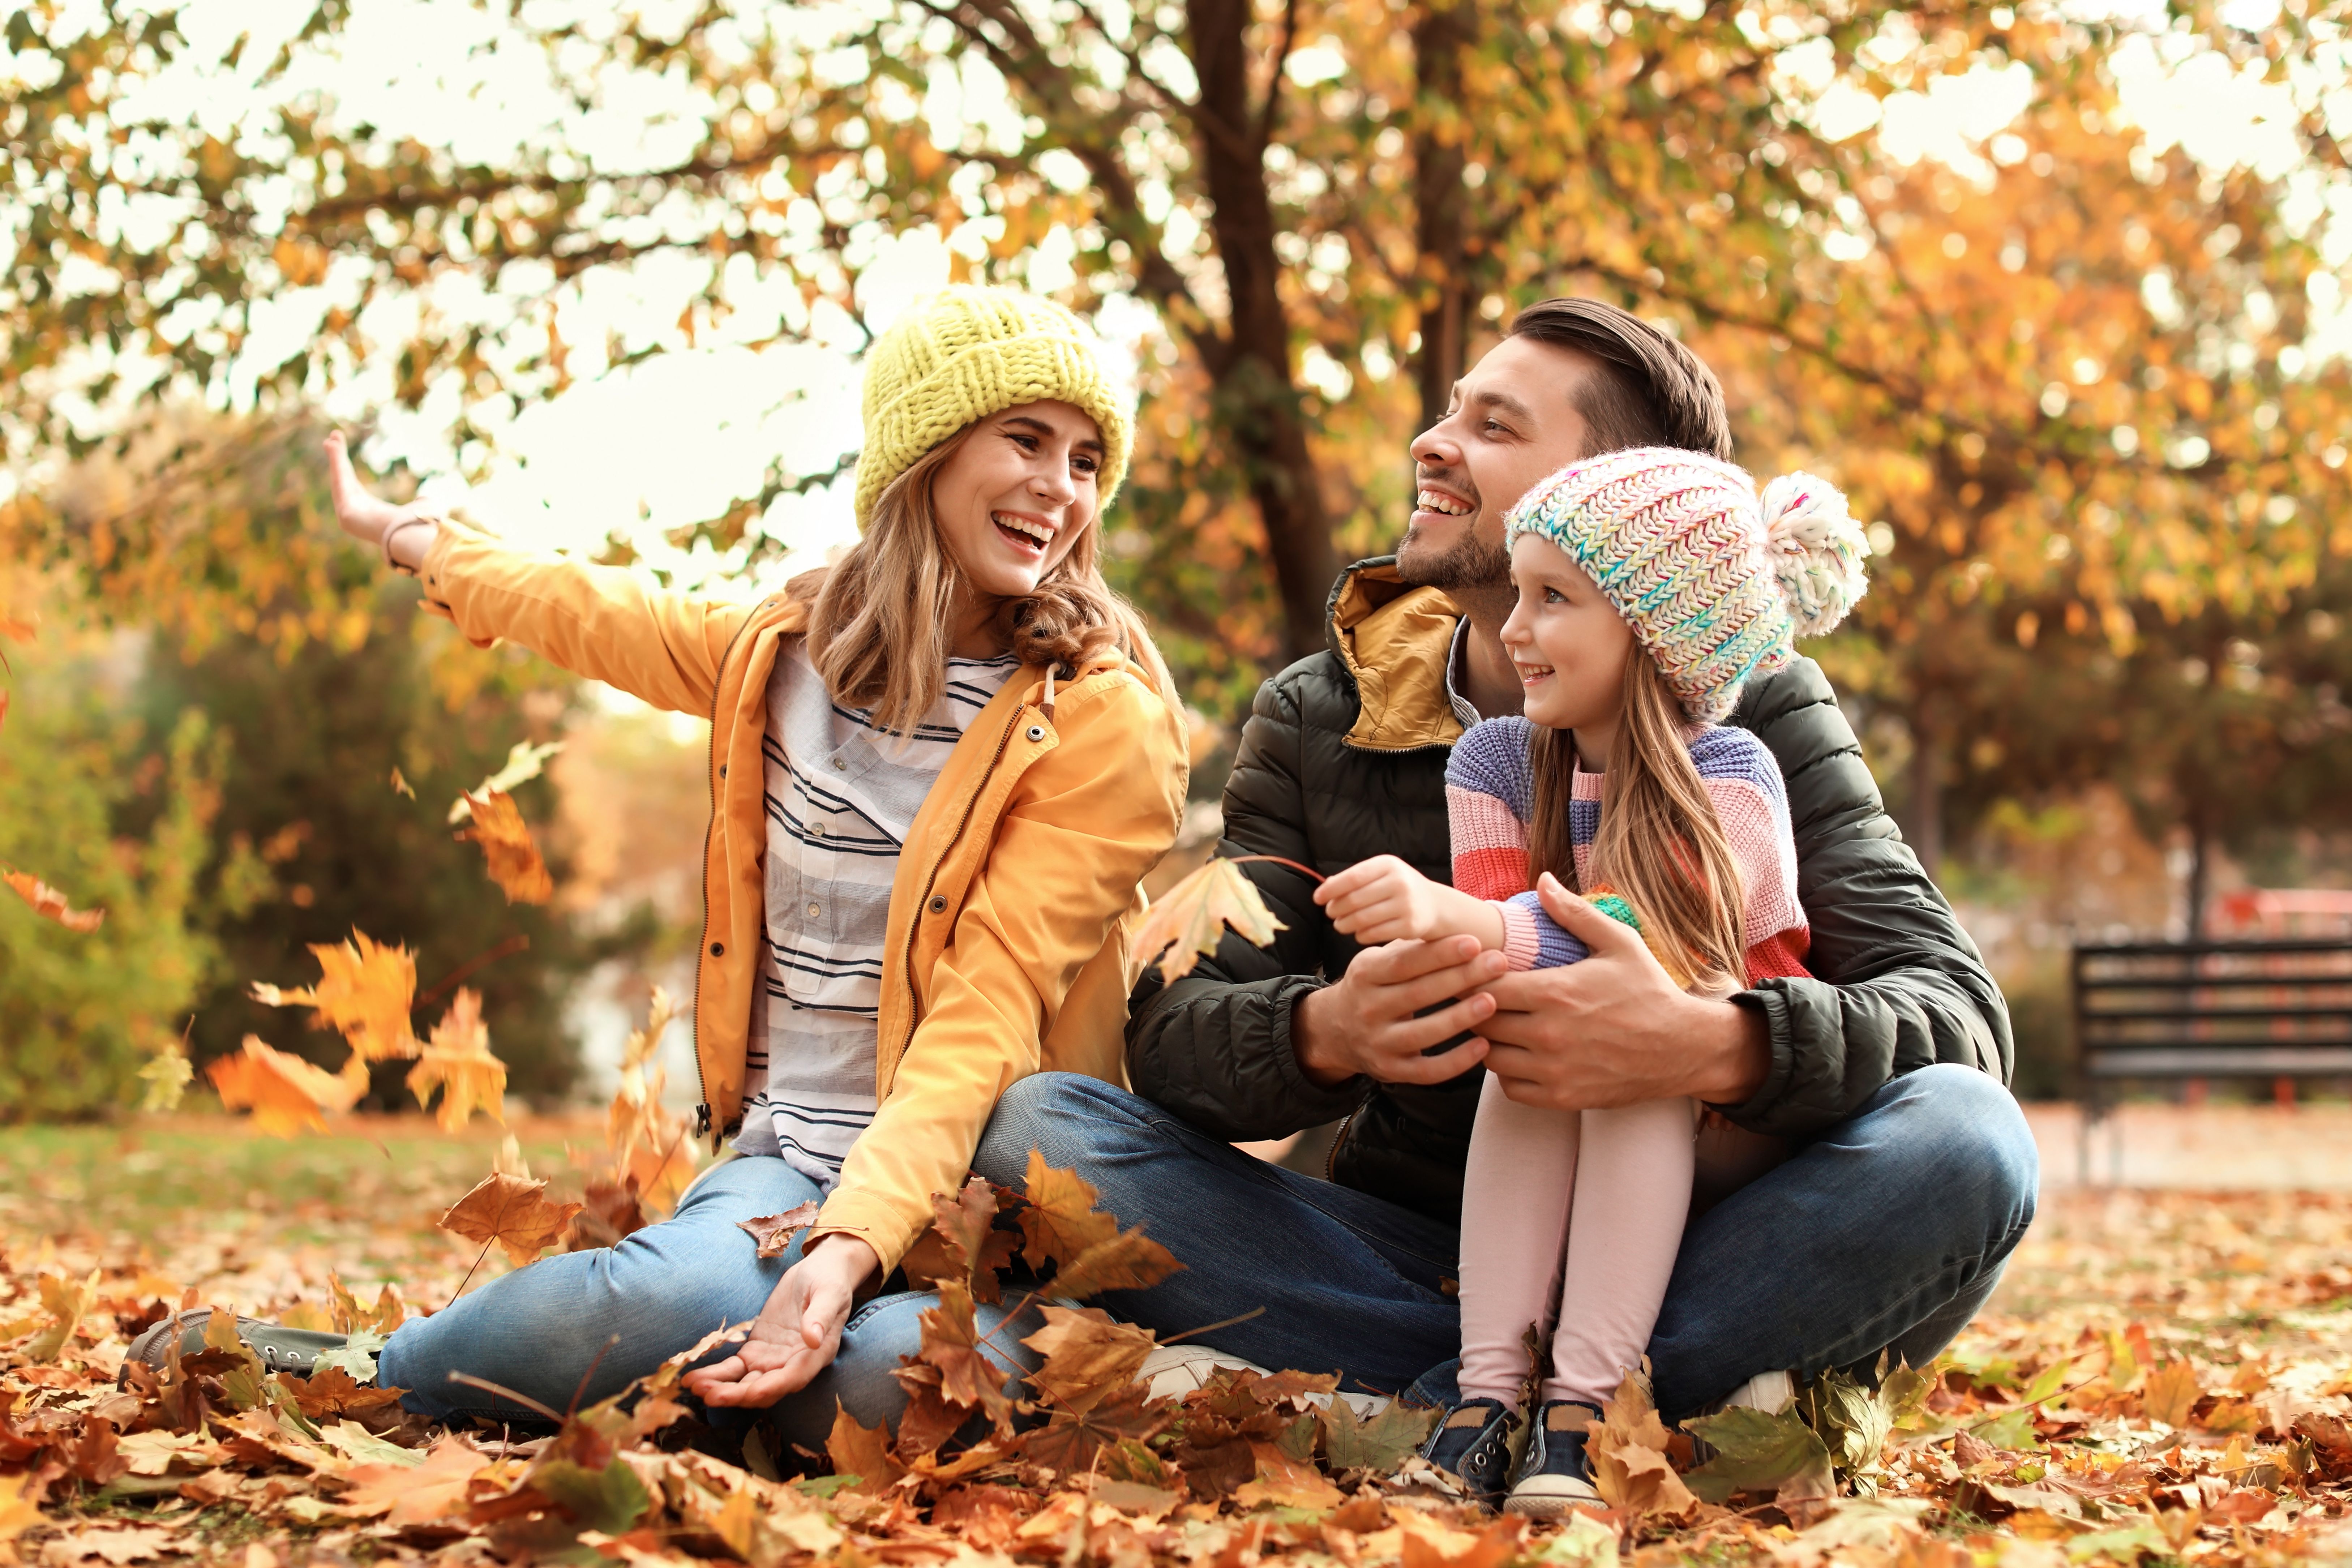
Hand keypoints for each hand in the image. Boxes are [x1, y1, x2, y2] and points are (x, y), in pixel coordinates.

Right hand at [325, 431, 438, 569]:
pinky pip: (340, 483)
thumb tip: (424, 499)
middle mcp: (354, 511)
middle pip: (343, 479)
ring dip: (335, 458)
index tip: (340, 451)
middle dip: (337, 458)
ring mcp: (347, 514)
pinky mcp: (345, 513)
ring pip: (340, 479)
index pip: (351, 484)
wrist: (410, 539)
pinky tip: (334, 449)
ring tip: (332, 438)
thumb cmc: (415, 528)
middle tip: (333, 436)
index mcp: (368, 510)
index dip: (345, 467)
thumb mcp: (417, 510)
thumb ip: (418, 504)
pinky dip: (336, 465)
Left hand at [682, 1233, 878, 1407]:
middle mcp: (793, 1365)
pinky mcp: (756, 1351)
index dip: (771, 1388)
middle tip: (710, 1395)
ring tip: (695, 1387)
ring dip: (722, 1389)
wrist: (819, 1272)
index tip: (750, 1393)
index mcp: (816, 1355)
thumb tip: (814, 1339)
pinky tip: (693, 1378)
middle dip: (737, 1395)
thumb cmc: (829, 1280)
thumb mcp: (829, 1294)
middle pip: (764, 1389)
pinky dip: (715, 1375)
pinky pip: (734, 1369)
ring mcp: (772, 1360)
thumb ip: (821, 1316)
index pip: (793, 1378)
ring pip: (745, 1383)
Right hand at [1292, 935, 1503, 1088]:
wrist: (1334, 1030)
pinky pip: (1428, 1071)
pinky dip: (1457, 1061)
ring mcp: (1378, 1043)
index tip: (1474, 942)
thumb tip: (1456, 934)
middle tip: (1498, 962)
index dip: (1440, 953)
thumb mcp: (1377, 963)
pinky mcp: (1392, 1071)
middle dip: (1461, 976)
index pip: (1405, 963)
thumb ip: (1409, 950)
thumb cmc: (1372, 987)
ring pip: (1424, 1033)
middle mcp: (1368, 1010)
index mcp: (1365, 976)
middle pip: (1418, 993)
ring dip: (1460, 1017)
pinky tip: (1483, 1046)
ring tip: (1492, 1001)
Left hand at [1314, 855, 1454, 944]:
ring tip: (1340, 925)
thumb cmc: (1399, 889)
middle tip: (1330, 914)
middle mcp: (1399, 882)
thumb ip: (1354, 879)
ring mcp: (1406, 905)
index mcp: (1389, 865)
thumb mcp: (1381, 875)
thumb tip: (1325, 887)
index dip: (1331, 889)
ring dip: (1344, 924)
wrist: (1435, 906)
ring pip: (1361, 919)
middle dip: (1335, 909)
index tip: (1317, 898)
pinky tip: (1358, 933)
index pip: (1352, 877)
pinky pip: (1373, 934)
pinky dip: (1360, 935)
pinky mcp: (1410, 926)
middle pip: (1354, 900)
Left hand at [1475, 873, 1768, 1111]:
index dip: (1479, 978)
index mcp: (1555, 992)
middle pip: (1482, 1022)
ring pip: (1490, 1058)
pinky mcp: (1563, 1097)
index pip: (1486, 986)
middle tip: (1490, 999)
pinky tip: (1522, 1055)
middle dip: (1480, 1009)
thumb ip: (1575, 913)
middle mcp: (1548, 1035)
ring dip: (1491, 1042)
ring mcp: (1554, 1071)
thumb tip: (1542, 880)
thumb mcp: (1619, 943)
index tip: (1487, 973)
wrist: (1684, 1047)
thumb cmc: (1649, 991)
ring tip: (1505, 1026)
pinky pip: (1511, 1088)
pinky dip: (1508, 1073)